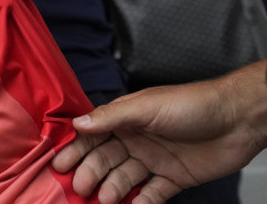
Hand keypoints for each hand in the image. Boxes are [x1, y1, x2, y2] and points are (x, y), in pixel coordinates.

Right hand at [51, 61, 266, 203]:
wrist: (237, 119)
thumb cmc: (191, 104)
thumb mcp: (146, 107)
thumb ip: (112, 117)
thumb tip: (78, 124)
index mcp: (126, 119)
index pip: (94, 136)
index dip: (76, 149)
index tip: (60, 164)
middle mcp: (136, 140)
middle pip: (106, 160)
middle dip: (91, 173)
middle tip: (80, 187)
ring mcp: (155, 160)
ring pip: (125, 178)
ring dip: (112, 189)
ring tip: (104, 199)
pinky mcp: (174, 178)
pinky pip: (153, 194)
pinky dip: (141, 202)